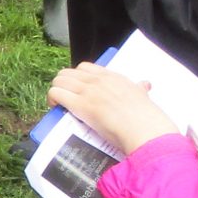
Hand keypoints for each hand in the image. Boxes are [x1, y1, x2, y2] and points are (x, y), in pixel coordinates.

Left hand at [50, 63, 179, 156]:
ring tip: (58, 105)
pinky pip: (56, 93)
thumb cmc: (145, 117)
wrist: (143, 129)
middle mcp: (98, 80)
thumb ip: (140, 89)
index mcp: (112, 77)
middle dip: (62, 85)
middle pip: (68, 72)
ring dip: (55, 92)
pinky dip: (52, 100)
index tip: (77, 90)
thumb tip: (144, 85)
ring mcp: (88, 91)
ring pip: (59, 80)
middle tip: (65, 99)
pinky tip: (55, 108)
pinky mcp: (80, 105)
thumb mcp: (142, 95)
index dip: (77, 78)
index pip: (86, 67)